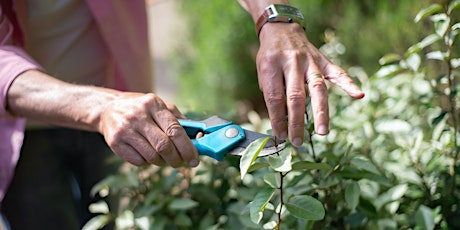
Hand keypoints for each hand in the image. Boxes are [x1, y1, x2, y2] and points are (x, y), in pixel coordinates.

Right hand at [98, 92, 198, 166]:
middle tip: (181, 163)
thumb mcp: (160, 106)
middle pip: (164, 146)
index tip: (194, 159)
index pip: (175, 130)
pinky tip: (145, 153)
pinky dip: (147, 162)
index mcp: (153, 104)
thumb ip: (178, 120)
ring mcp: (125, 130)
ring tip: (162, 156)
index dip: (187, 148)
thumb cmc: (142, 109)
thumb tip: (199, 138)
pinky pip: (138, 162)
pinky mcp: (115, 143)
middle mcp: (138, 116)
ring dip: (162, 162)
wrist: (108, 109)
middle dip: (176, 159)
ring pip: (152, 156)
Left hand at [256, 23, 364, 145]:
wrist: (281, 29)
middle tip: (296, 141)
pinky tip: (358, 95)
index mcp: (272, 65)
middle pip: (295, 96)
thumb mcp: (262, 71)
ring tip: (322, 131)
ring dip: (320, 112)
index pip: (275, 97)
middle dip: (296, 121)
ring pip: (317, 88)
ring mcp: (310, 61)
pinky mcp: (323, 60)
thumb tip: (282, 121)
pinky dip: (348, 84)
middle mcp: (292, 62)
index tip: (280, 135)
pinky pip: (337, 73)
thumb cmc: (270, 56)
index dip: (277, 118)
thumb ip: (272, 92)